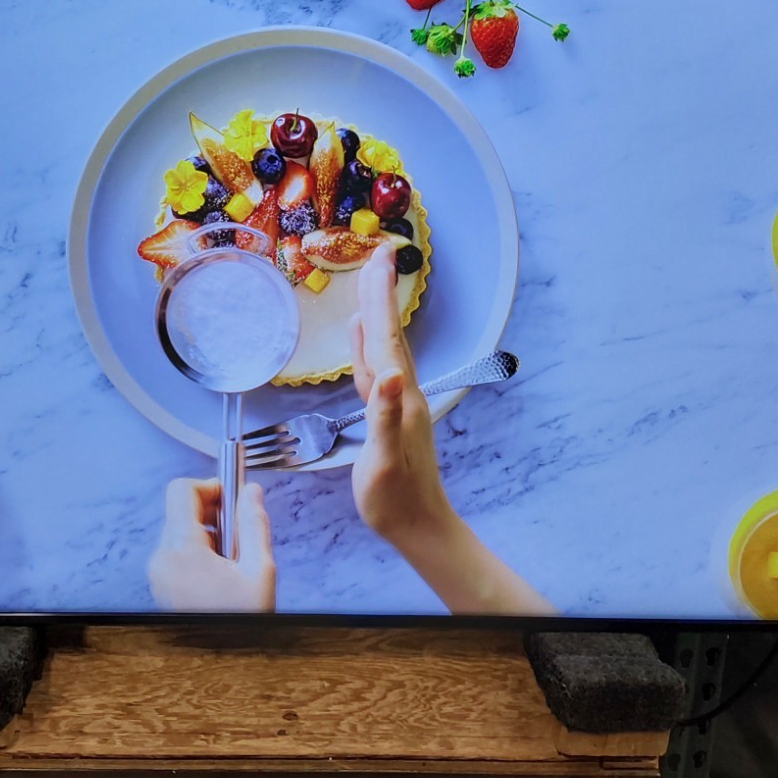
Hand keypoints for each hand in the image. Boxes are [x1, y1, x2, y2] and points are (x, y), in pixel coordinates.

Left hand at [147, 478, 275, 611]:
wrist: (222, 667)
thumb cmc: (240, 622)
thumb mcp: (259, 570)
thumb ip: (253, 523)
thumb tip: (250, 491)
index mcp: (181, 550)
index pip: (181, 490)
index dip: (210, 485)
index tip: (232, 496)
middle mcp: (161, 559)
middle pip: (182, 510)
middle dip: (214, 514)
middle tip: (240, 536)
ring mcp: (157, 574)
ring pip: (180, 531)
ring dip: (208, 535)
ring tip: (232, 562)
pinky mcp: (160, 585)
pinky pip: (177, 552)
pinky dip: (199, 552)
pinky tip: (220, 575)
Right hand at [349, 244, 454, 545]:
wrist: (418, 525)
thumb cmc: (395, 499)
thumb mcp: (384, 459)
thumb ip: (384, 416)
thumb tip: (390, 375)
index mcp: (399, 396)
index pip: (386, 337)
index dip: (380, 298)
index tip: (379, 258)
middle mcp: (401, 390)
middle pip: (388, 331)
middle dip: (381, 292)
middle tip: (378, 252)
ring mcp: (396, 399)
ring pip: (382, 344)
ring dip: (375, 311)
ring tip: (368, 281)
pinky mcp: (388, 411)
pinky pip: (373, 366)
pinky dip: (364, 344)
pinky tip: (359, 333)